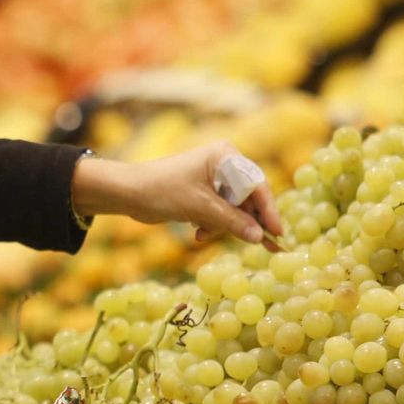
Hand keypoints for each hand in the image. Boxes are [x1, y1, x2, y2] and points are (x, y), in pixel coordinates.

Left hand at [72, 141, 283, 247]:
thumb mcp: (200, 208)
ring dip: (222, 226)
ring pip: (233, 209)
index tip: (276, 232)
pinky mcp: (203, 193)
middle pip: (247, 198)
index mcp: (225, 156)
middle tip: (263, 247)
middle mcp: (223, 163)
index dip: (268, 210)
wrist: (126, 193)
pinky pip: (219, 212)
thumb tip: (259, 236)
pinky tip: (197, 232)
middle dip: (243, 222)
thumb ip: (232, 222)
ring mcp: (213, 178)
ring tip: (203, 234)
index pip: (257, 184)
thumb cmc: (162, 191)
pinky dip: (211, 224)